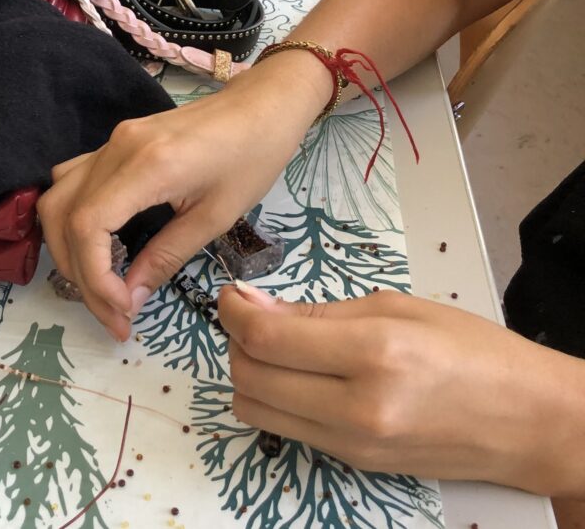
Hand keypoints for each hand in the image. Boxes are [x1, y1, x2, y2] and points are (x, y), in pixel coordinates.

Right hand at [37, 51, 329, 340]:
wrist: (261, 107)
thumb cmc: (252, 158)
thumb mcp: (215, 217)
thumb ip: (166, 257)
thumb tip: (131, 298)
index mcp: (147, 165)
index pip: (87, 224)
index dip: (93, 274)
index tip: (122, 308)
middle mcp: (117, 149)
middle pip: (64, 216)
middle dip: (80, 274)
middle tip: (113, 313)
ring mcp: (111, 142)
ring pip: (57, 199)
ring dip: (67, 248)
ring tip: (99, 285)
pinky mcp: (114, 143)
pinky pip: (71, 182)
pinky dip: (71, 220)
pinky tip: (95, 246)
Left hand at [219, 283, 584, 496]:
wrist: (527, 422)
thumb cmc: (471, 351)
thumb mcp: (396, 307)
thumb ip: (319, 310)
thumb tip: (254, 305)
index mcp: (373, 353)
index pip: (266, 337)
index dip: (233, 311)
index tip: (231, 293)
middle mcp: (356, 407)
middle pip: (249, 376)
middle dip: (236, 340)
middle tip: (252, 314)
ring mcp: (352, 444)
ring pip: (255, 409)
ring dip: (248, 373)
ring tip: (275, 346)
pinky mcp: (352, 465)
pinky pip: (285, 429)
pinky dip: (275, 399)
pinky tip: (298, 375)